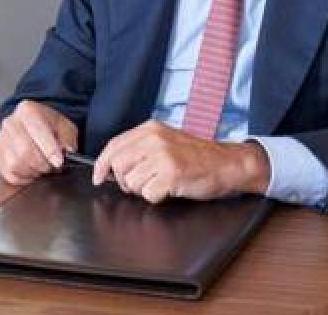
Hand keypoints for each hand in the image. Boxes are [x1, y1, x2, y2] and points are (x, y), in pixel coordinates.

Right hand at [0, 100, 78, 185]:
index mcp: (28, 111)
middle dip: (43, 164)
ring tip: (41, 168)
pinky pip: (9, 174)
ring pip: (16, 164)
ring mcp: (1, 139)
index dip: (49, 150)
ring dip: (33, 172)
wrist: (33, 127)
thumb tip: (66, 152)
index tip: (58, 162)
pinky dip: (23, 178)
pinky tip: (31, 171)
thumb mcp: (65, 127)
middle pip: (25, 151)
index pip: (38, 131)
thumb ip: (67, 139)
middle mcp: (11, 123)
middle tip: (52, 167)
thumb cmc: (49, 127)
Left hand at [92, 120, 270, 202]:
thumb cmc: (198, 157)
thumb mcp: (166, 142)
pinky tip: (169, 189)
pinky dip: (156, 197)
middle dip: (124, 181)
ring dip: (142, 190)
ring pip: (131, 182)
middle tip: (141, 184)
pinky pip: (148, 194)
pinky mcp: (172, 174)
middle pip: (118, 165)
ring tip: (160, 184)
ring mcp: (163, 156)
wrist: (229, 164)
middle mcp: (154, 139)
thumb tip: (111, 166)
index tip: (98, 177)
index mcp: (150, 129)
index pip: (113, 145)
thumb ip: (140, 148)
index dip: (101, 164)